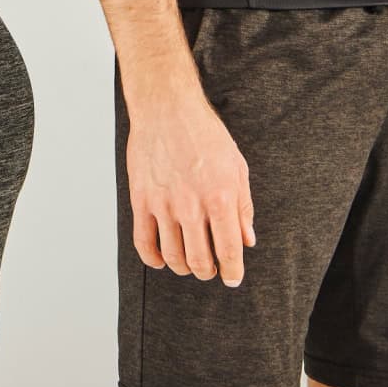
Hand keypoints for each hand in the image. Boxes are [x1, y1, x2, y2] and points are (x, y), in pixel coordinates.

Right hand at [126, 89, 254, 285]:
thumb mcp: (237, 167)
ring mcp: (163, 205)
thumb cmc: (203, 133)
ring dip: (183, 267)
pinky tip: (161, 259)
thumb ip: (243, 206)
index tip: (232, 278)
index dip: (232, 271)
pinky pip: (144, 243)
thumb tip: (246, 240)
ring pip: (173, 257)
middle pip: (200, 260)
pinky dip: (153, 259)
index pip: (228, 250)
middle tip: (211, 268)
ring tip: (189, 262)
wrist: (167, 108)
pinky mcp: (141, 201)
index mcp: (220, 197)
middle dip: (208, 272)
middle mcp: (191, 206)